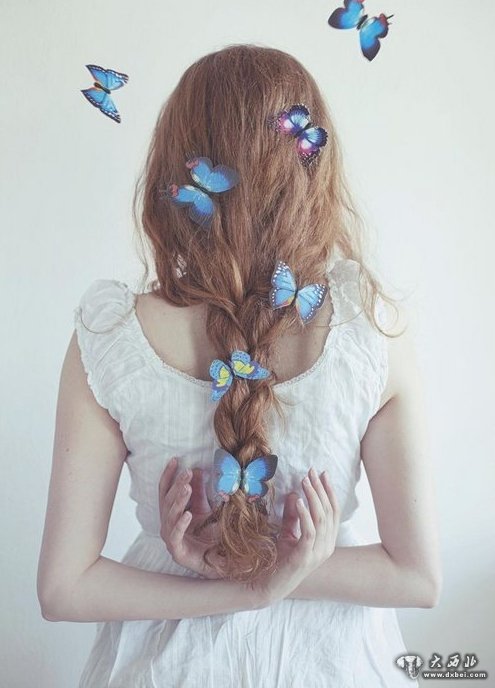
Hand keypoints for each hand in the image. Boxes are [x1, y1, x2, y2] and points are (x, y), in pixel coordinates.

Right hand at [158, 457, 225, 578]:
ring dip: (179, 500)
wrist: (218, 559)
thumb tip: (198, 469)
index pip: (166, 490)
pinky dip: (181, 524)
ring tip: (187, 487)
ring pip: (170, 515)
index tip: (175, 460)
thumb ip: (199, 491)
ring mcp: (170, 538)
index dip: (169, 475)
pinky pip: (176, 535)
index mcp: (172, 512)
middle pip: (168, 500)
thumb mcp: (205, 507)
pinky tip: (189, 514)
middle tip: (188, 472)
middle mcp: (167, 524)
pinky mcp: (177, 551)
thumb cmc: (208, 533)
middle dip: (178, 485)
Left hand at [253, 467, 339, 604]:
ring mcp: (317, 553)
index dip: (329, 491)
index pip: (333, 512)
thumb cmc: (280, 559)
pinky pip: (309, 531)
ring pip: (321, 519)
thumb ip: (292, 516)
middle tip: (311, 472)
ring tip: (304, 482)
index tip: (322, 473)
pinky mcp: (305, 557)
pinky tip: (298, 500)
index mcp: (327, 541)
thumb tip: (293, 493)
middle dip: (321, 489)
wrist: (269, 584)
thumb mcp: (287, 532)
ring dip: (313, 497)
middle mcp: (326, 547)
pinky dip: (304, 514)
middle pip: (329, 512)